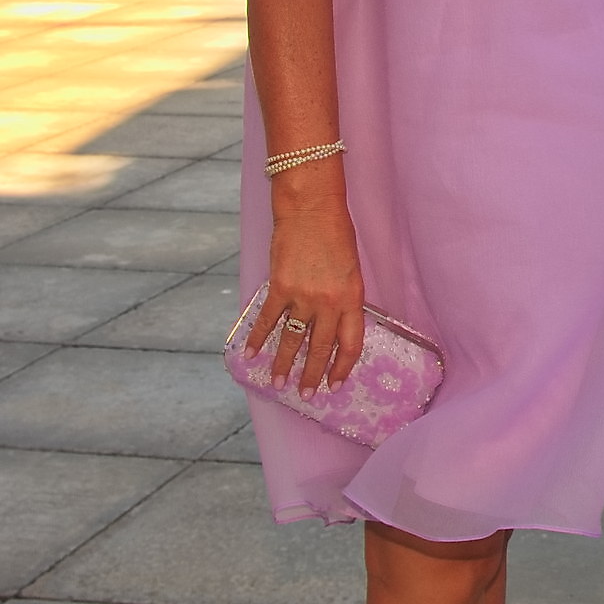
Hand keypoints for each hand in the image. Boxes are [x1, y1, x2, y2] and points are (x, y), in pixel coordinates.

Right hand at [250, 205, 364, 399]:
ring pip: (292, 339)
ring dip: (284, 364)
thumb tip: (332, 323)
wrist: (311, 208)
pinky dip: (258, 339)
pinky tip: (250, 355)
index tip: (335, 383)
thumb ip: (344, 297)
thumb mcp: (351, 269)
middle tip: (306, 395)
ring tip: (278, 383)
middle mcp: (329, 302)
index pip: (351, 343)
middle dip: (312, 375)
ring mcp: (303, 296)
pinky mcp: (279, 287)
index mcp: (352, 297)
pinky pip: (267, 320)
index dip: (342, 367)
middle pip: (320, 348)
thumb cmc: (336, 233)